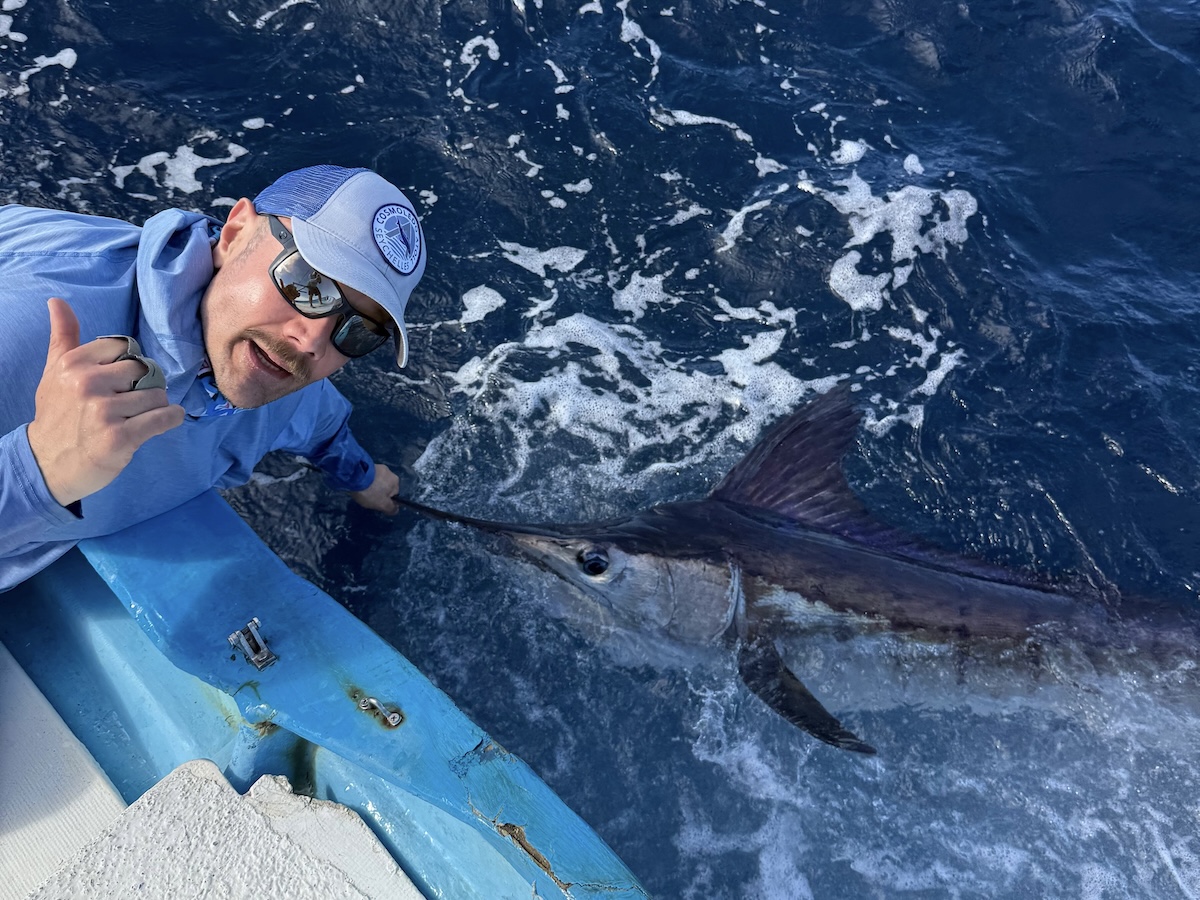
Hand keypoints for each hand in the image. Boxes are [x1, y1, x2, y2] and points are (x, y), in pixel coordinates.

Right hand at [26, 298, 184, 507]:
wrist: (47, 464)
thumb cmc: (56, 415)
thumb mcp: (53, 373)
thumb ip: (63, 337)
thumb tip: (57, 301)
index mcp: (73, 364)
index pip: (125, 347)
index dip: (129, 364)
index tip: (122, 380)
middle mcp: (88, 383)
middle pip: (144, 370)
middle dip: (146, 384)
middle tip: (135, 400)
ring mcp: (104, 411)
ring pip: (157, 395)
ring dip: (157, 405)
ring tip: (141, 416)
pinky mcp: (120, 437)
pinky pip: (163, 418)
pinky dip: (172, 418)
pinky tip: (167, 420)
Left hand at [349, 463, 399, 514]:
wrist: (355, 476)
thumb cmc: (371, 491)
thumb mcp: (382, 505)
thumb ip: (391, 509)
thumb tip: (396, 510)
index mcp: (396, 482)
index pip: (393, 495)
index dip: (385, 501)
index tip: (376, 503)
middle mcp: (390, 472)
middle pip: (385, 487)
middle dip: (378, 492)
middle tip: (368, 496)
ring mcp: (379, 467)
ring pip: (377, 480)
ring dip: (372, 485)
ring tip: (362, 489)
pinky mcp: (369, 464)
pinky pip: (370, 475)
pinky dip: (366, 479)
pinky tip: (359, 483)